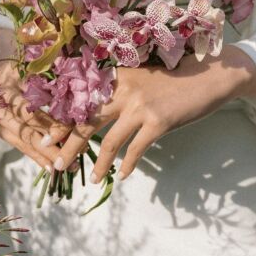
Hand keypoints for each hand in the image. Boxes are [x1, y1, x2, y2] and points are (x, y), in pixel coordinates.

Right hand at [0, 27, 69, 171]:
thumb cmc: (17, 58)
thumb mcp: (32, 68)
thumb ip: (48, 86)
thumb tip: (75, 103)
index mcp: (4, 94)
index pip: (32, 116)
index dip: (53, 127)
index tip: (74, 135)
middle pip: (28, 135)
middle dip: (52, 150)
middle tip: (74, 162)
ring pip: (24, 145)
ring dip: (46, 157)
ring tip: (67, 167)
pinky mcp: (0, 129)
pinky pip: (20, 145)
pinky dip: (36, 155)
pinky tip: (50, 167)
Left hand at [42, 45, 255, 183]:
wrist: (210, 76)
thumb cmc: (176, 79)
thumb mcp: (143, 79)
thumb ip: (121, 92)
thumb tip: (98, 111)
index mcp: (117, 78)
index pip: (81, 100)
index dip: (61, 119)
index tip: (45, 135)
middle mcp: (124, 90)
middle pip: (86, 121)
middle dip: (68, 145)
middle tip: (54, 163)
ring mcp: (141, 107)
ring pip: (108, 141)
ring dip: (98, 165)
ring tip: (91, 180)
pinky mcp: (159, 122)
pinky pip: (136, 149)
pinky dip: (126, 165)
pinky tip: (122, 177)